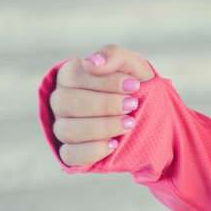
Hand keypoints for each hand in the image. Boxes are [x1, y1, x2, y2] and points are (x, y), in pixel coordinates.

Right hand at [47, 44, 155, 165]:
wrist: (150, 113)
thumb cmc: (133, 84)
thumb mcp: (131, 65)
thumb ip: (113, 55)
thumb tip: (91, 62)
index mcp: (70, 76)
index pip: (72, 77)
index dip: (104, 82)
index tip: (134, 85)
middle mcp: (61, 102)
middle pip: (66, 104)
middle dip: (104, 105)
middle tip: (132, 104)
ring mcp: (62, 127)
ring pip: (67, 130)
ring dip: (103, 127)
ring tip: (129, 123)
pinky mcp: (70, 151)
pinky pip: (69, 155)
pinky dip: (93, 150)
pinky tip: (114, 144)